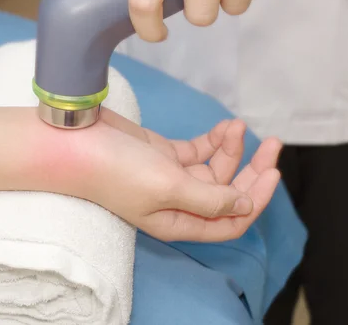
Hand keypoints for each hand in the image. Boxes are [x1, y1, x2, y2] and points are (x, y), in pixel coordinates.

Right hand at [44, 108, 281, 241]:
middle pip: (227, 193)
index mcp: (180, 221)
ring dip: (231, 148)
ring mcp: (171, 177)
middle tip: (272, 145)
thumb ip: (210, 199)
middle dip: (252, 170)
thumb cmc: (118, 170)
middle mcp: (178, 203)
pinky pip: (198, 150)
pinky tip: (224, 126)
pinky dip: (213, 140)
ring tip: (237, 126)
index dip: (255, 200)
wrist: (75, 144)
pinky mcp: (163, 154)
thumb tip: (244, 204)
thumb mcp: (169, 188)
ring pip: (214, 168)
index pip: (230, 222)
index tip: (272, 172)